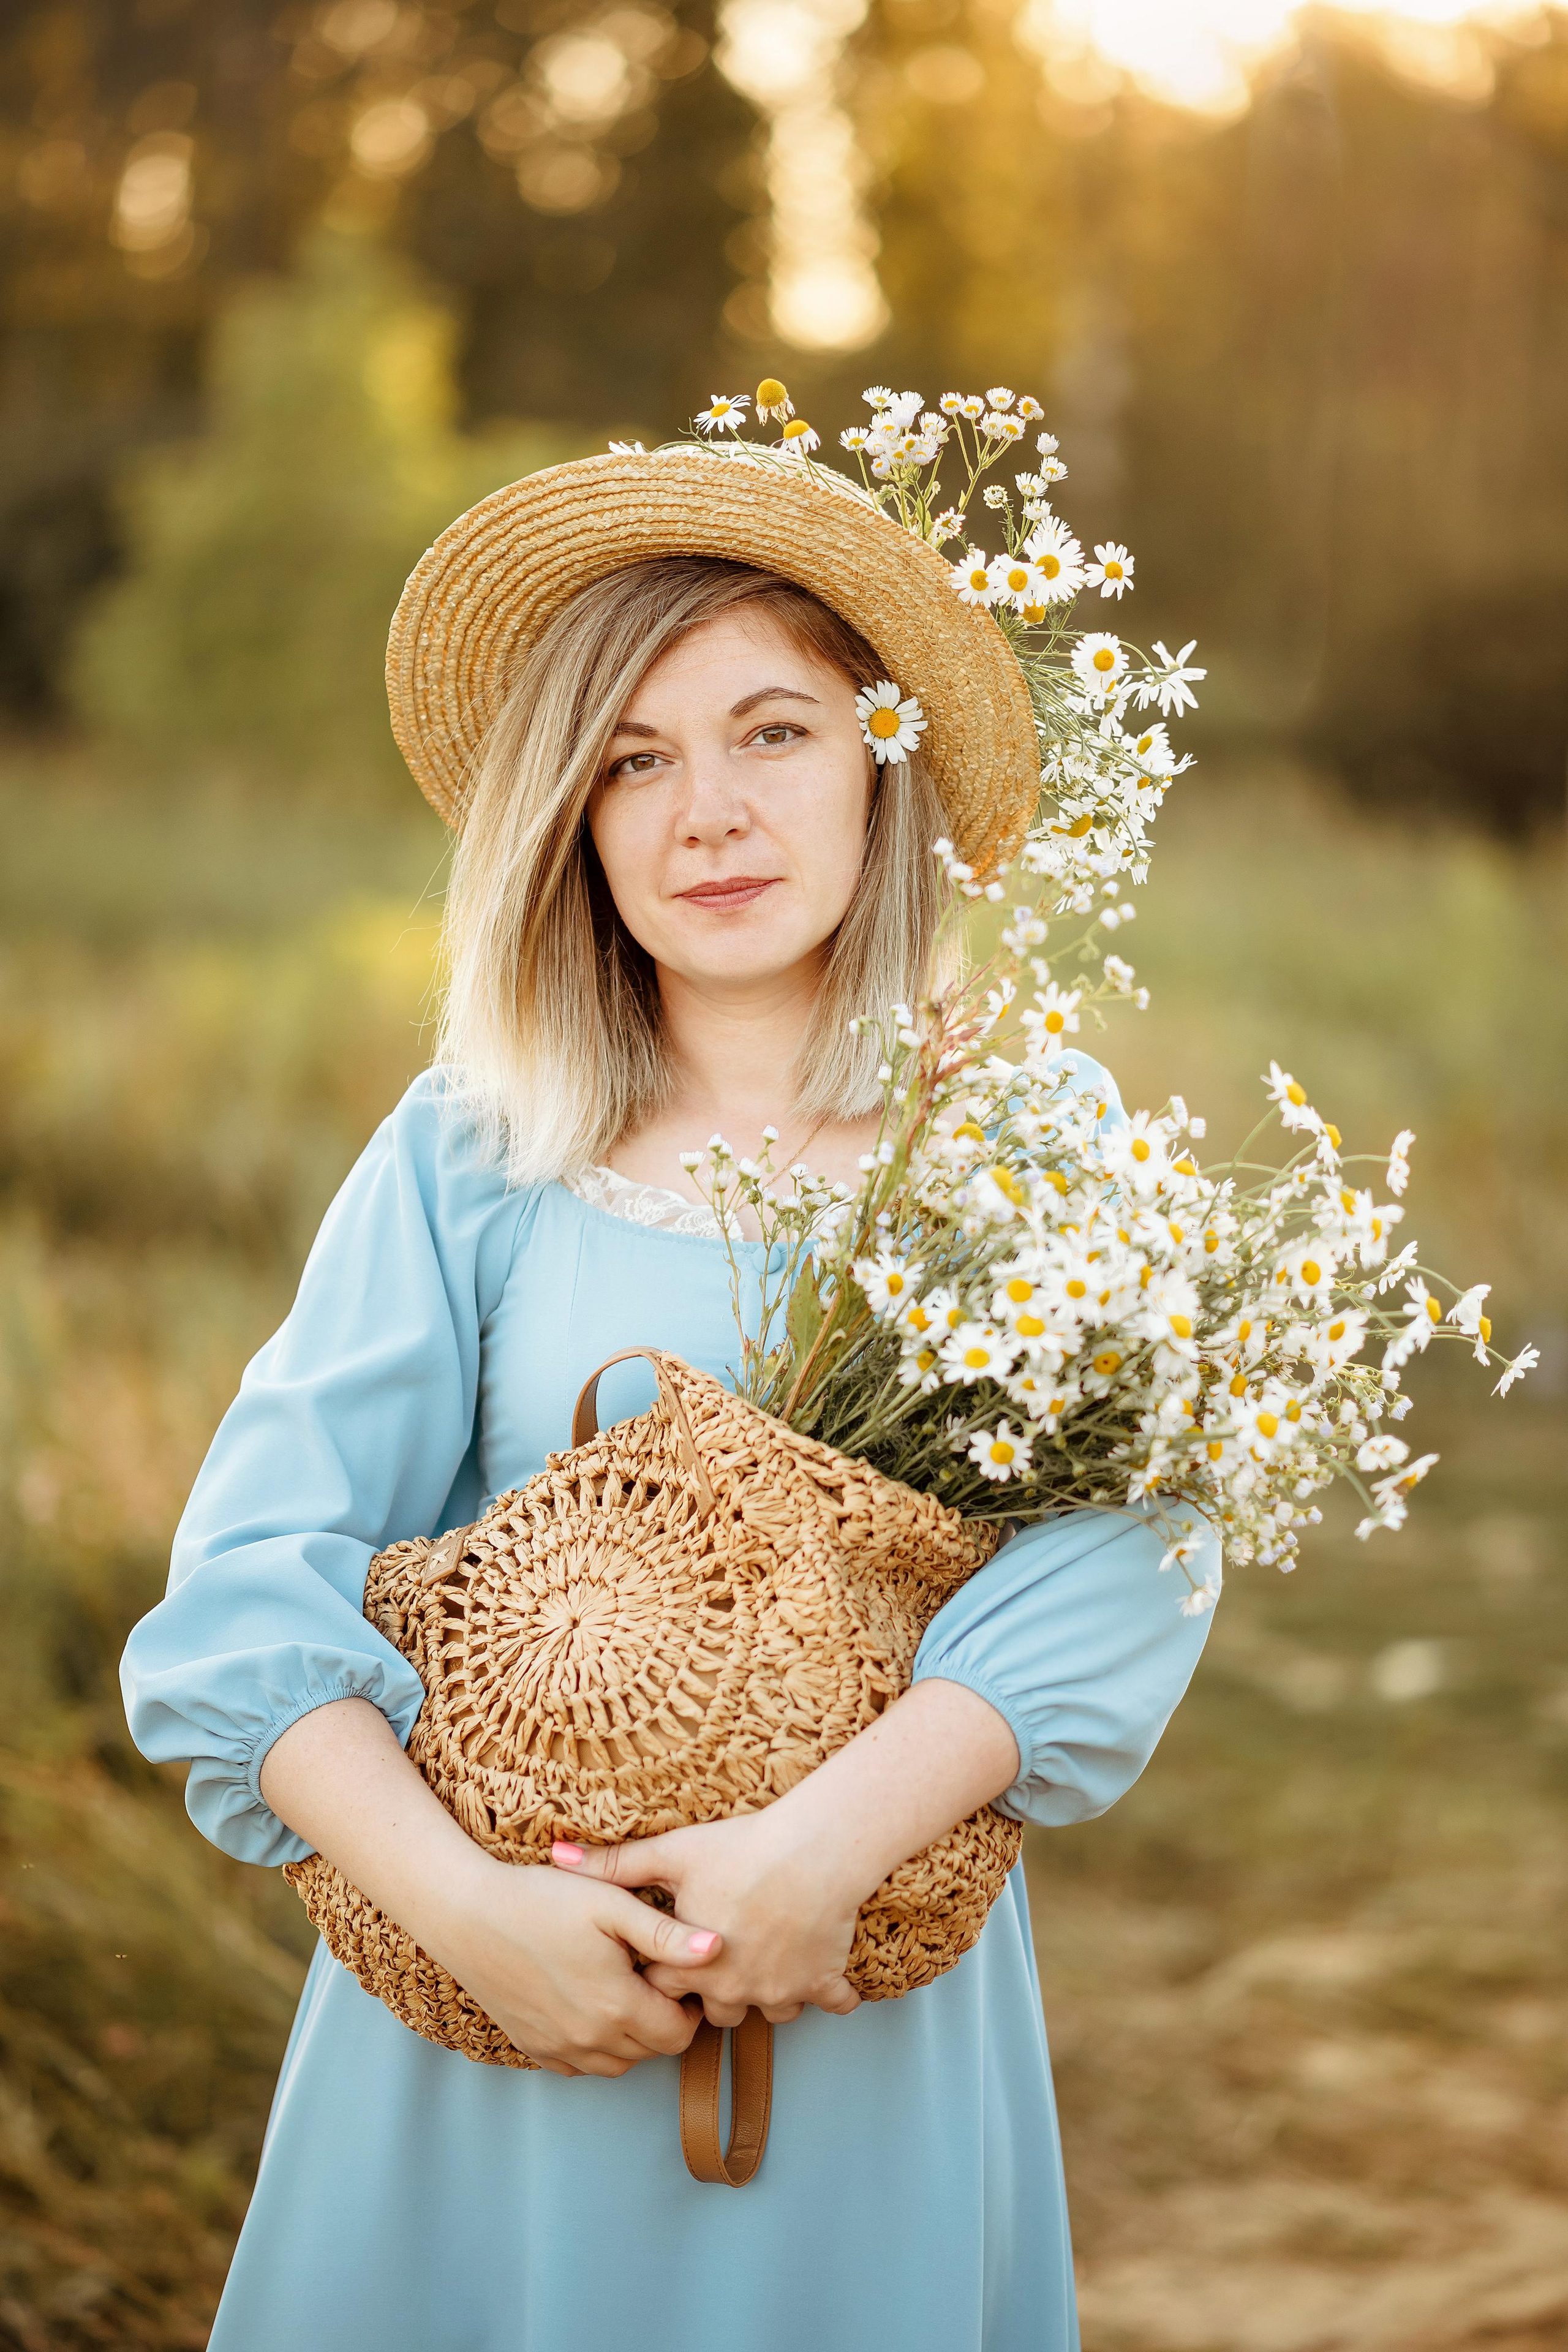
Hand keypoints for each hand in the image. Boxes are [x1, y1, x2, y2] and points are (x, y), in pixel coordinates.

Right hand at [419, 1845, 725, 2076]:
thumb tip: (718, 1949)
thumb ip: (666, 1935)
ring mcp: (558, 2047)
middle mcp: (590, 2039)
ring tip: (625, 1989)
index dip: (688, 2006)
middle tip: (655, 1977)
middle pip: (651, 2051)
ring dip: (632, 2037)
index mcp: (618, 2006)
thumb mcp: (610, 1904)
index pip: (679, 2034)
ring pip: (618, 2063)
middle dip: (664, 2021)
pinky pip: (579, 2065)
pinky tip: (590, 2006)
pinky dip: (595, 2046)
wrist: (467, 1913)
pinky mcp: (533, 2046)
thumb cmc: (542, 1899)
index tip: (679, 1974)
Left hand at [551, 1810, 862, 2027]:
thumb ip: (614, 1865)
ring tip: (763, 1959)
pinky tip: (822, 1974)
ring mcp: (779, 1991)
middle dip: (712, 1990)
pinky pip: (831, 2003)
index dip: (661, 1972)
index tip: (666, 1955)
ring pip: (768, 2012)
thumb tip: (556, 1856)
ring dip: (765, 1991)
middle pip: (714, 2011)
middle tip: (717, 1959)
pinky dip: (829, 1992)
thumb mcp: (673, 1852)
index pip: (660, 1992)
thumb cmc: (741, 1848)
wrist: (813, 1851)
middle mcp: (733, 1990)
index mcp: (691, 1965)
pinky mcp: (821, 1982)